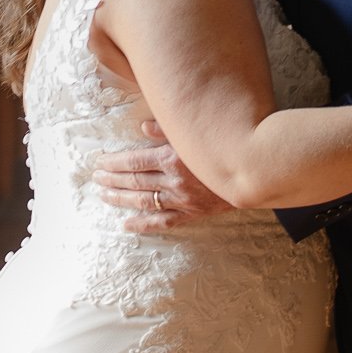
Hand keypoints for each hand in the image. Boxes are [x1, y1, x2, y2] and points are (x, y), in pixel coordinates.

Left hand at [89, 122, 236, 232]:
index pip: (134, 161)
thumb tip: (143, 127)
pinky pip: (162, 222)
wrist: (255, 173)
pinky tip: (127, 225)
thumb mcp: (196, 132)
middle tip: (95, 178)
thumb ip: (168, 130)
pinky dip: (143, 224)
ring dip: (121, 198)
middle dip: (112, 179)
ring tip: (104, 195)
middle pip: (134, 181)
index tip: (99, 162)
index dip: (114, 162)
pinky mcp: (191, 214)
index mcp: (172, 157)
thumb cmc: (225, 147)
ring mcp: (181, 200)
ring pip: (143, 201)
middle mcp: (174, 180)